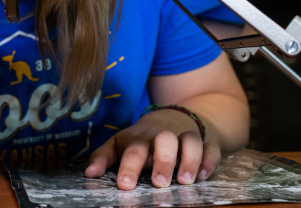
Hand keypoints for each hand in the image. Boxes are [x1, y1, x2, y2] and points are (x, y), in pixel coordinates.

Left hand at [84, 110, 220, 190]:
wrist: (173, 117)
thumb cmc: (142, 138)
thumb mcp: (120, 144)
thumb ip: (103, 157)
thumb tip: (89, 173)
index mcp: (140, 137)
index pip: (133, 149)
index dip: (128, 166)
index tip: (125, 184)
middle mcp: (163, 136)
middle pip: (164, 140)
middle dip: (163, 160)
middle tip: (159, 182)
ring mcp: (185, 137)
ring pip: (191, 141)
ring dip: (189, 160)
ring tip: (185, 181)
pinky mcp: (205, 142)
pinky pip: (211, 147)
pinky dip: (209, 160)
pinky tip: (203, 175)